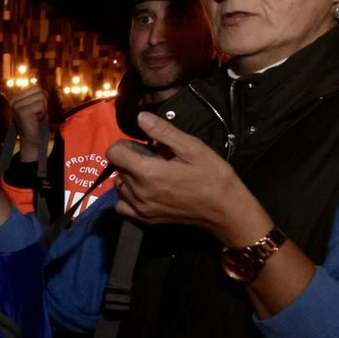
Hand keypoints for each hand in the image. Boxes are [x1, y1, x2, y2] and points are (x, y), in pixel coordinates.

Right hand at [11, 88, 48, 158]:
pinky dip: (42, 113)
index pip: (35, 87)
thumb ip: (38, 95)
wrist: (30, 139)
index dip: (41, 98)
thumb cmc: (34, 122)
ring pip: (41, 97)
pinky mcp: (22, 111)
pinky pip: (41, 105)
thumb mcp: (35, 105)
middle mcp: (13, 100)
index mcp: (14, 97)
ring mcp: (16, 105)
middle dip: (42, 102)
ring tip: (36, 117)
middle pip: (38, 90)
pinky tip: (36, 120)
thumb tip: (44, 90)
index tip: (35, 110)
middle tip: (36, 114)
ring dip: (43, 108)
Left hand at [109, 111, 267, 245]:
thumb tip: (140, 117)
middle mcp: (139, 192)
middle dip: (130, 160)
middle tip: (153, 159)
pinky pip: (121, 206)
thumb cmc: (211, 175)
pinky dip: (127, 196)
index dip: (125, 145)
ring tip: (151, 174)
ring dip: (128, 177)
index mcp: (148, 172)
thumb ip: (163, 132)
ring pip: (119, 186)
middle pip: (117, 169)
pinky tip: (143, 191)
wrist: (224, 208)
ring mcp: (140, 208)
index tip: (142, 146)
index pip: (114, 153)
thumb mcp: (192, 147)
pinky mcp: (144, 220)